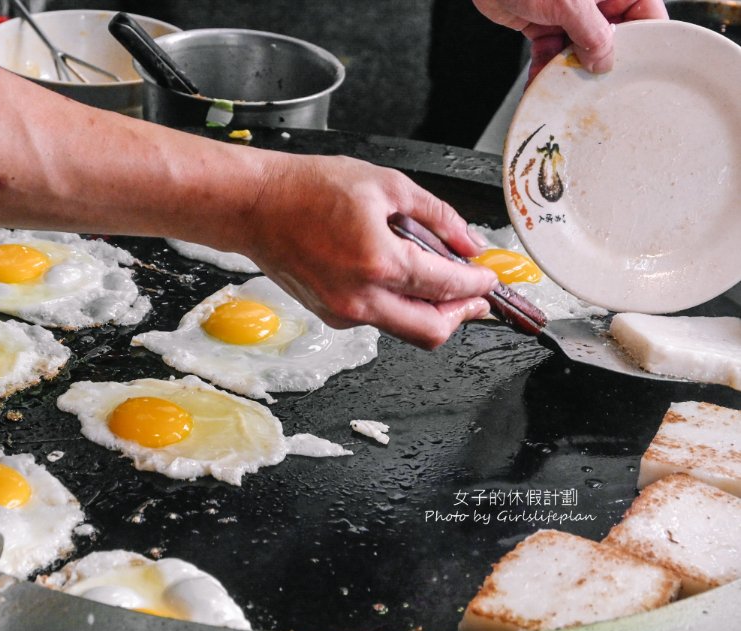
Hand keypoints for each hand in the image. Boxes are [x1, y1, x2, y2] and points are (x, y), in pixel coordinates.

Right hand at [232, 154, 497, 349]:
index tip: (488, 277)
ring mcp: (343, 313)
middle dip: (461, 314)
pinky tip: (397, 277)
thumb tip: (468, 242)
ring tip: (435, 279)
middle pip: (432, 331)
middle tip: (474, 296)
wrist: (256, 206)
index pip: (447, 286)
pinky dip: (398, 305)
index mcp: (379, 263)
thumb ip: (437, 216)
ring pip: (405, 329)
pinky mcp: (330, 316)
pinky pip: (378, 320)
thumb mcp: (386, 185)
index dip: (478, 284)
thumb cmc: (308, 189)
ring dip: (429, 310)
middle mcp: (361, 299)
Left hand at [473, 0, 667, 80]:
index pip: (644, 12)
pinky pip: (550, 51)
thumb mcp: (571, 2)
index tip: (639, 66)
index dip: (644, 39)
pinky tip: (540, 84)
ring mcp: (569, 12)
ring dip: (569, 71)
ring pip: (578, 49)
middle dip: (600, 62)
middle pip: (609, 36)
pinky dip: (544, 69)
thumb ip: (592, 33)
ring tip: (565, 89)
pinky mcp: (544, 23)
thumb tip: (604, 61)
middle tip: (598, 84)